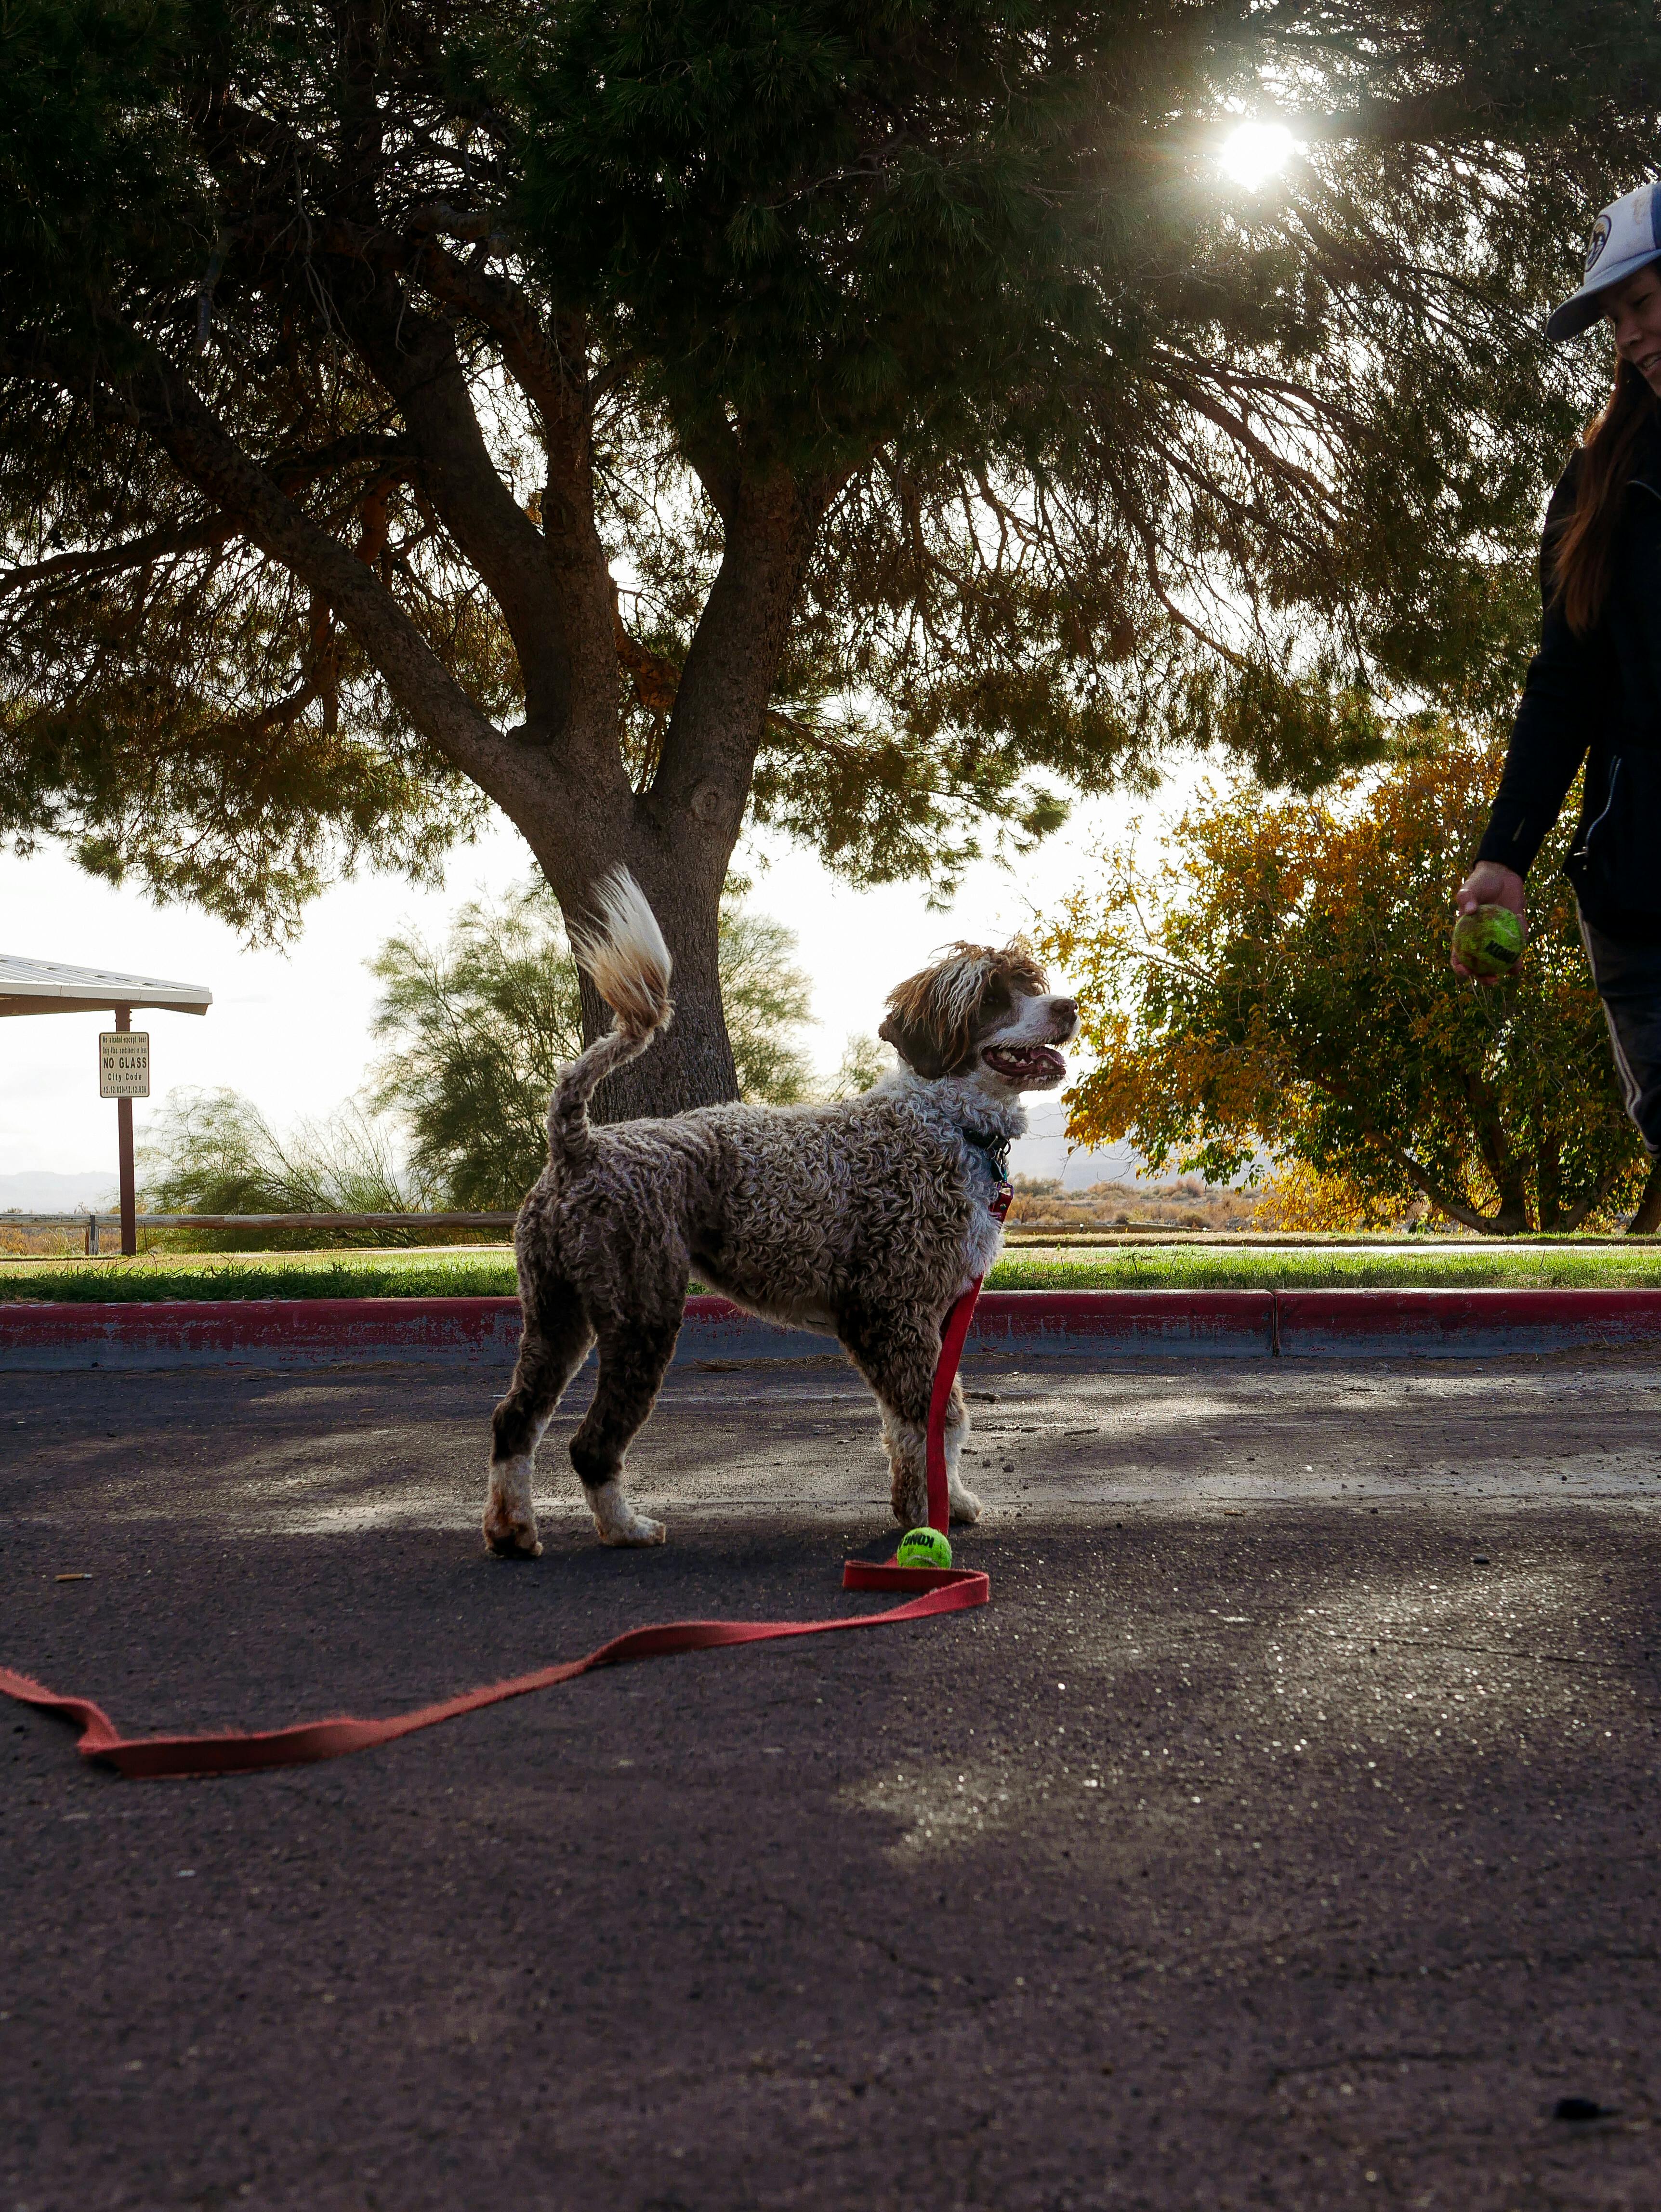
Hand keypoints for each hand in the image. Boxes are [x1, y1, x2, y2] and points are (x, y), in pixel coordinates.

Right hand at [1452, 863, 1525, 984]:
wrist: (1503, 875)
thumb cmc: (1481, 882)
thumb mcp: (1470, 887)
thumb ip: (1466, 898)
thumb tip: (1468, 911)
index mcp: (1465, 936)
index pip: (1459, 957)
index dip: (1460, 968)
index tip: (1465, 972)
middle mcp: (1481, 941)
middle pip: (1481, 966)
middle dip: (1485, 978)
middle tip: (1492, 979)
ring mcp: (1498, 939)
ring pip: (1502, 960)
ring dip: (1508, 969)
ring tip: (1515, 970)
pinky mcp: (1514, 933)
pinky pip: (1518, 943)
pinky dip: (1521, 944)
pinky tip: (1524, 942)